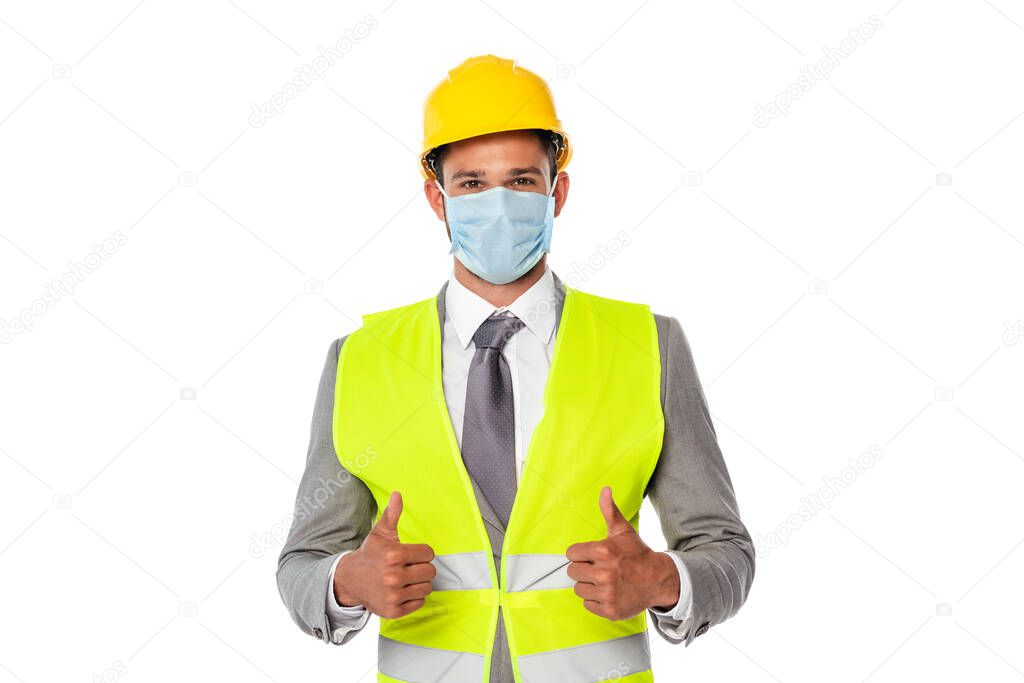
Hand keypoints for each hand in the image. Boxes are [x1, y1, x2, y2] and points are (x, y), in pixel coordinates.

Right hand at [333, 491, 435, 618]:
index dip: (422, 553)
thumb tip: (397, 494)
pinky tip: (402, 591)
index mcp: (394, 555)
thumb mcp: (380, 534)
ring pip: (427, 588)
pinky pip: (420, 603)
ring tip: (406, 579)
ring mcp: (393, 595)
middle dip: (422, 568)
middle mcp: (394, 576)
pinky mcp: (394, 611)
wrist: (351, 580)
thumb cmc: (371, 555)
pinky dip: (414, 598)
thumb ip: (392, 515)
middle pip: (430, 572)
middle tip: (409, 567)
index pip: (429, 553)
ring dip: (419, 583)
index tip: (411, 554)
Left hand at [566, 486, 679, 620]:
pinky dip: (596, 600)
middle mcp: (603, 573)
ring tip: (605, 580)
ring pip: (578, 589)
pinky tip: (609, 592)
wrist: (658, 579)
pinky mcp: (609, 610)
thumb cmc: (637, 554)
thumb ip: (609, 511)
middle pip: (572, 572)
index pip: (571, 554)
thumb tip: (605, 489)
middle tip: (600, 568)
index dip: (581, 553)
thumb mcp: (623, 531)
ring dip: (589, 585)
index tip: (593, 555)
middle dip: (584, 569)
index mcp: (603, 551)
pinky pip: (587, 604)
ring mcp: (606, 593)